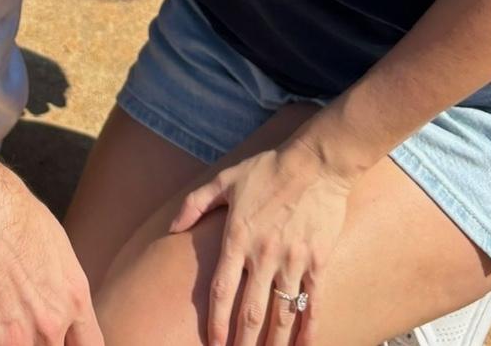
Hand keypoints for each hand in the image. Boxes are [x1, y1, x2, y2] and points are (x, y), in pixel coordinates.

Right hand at [0, 139, 103, 345]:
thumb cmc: (3, 209)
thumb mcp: (53, 242)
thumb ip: (59, 286)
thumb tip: (54, 304)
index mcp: (72, 299)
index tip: (55, 339)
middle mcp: (49, 326)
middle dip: (32, 339)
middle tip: (11, 314)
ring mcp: (12, 340)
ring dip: (2, 340)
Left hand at [169, 138, 353, 345]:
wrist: (316, 163)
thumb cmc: (268, 169)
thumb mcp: (225, 179)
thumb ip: (196, 203)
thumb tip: (172, 227)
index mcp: (237, 237)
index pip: (222, 290)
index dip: (216, 322)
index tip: (213, 344)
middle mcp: (263, 255)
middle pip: (250, 311)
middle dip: (243, 342)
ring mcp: (292, 261)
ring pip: (281, 314)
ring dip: (273, 343)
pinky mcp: (317, 263)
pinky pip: (313, 304)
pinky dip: (308, 331)